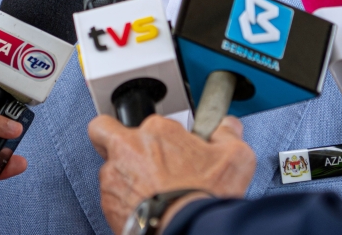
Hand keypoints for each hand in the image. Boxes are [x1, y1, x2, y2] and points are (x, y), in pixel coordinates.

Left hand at [88, 114, 255, 234]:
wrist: (187, 231)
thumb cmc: (204, 197)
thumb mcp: (235, 158)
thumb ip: (228, 134)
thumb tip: (226, 126)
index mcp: (157, 131)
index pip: (152, 119)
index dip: (164, 134)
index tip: (174, 147)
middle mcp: (129, 148)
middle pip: (105, 131)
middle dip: (117, 140)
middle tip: (137, 154)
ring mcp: (114, 177)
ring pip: (108, 168)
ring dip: (124, 175)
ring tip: (148, 190)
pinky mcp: (108, 205)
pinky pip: (111, 197)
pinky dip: (124, 201)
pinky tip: (145, 207)